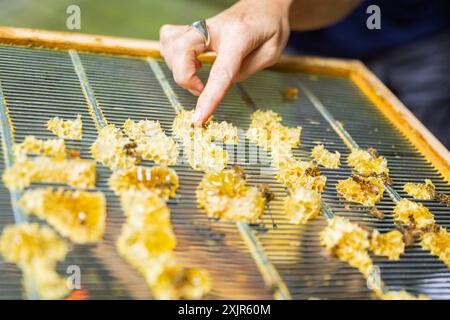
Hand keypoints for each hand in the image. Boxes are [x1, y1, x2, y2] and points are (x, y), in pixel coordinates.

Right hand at [159, 0, 291, 124]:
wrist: (264, 4)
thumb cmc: (270, 28)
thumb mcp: (271, 53)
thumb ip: (245, 70)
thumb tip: (221, 84)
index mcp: (239, 36)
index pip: (220, 71)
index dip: (209, 96)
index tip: (199, 118)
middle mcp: (214, 28)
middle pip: (182, 50)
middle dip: (185, 77)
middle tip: (201, 89)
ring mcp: (201, 26)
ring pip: (171, 43)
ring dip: (178, 68)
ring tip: (197, 75)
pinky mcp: (193, 27)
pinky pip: (169, 38)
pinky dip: (172, 56)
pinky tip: (189, 62)